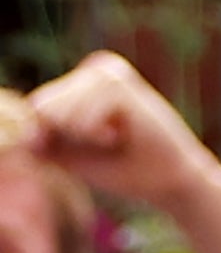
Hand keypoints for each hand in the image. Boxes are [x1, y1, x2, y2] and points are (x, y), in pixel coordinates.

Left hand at [26, 51, 220, 213]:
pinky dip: (95, 135)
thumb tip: (18, 132)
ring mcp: (107, 72)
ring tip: (115, 138)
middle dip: (66, 135)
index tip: (92, 144)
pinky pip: (78, 118)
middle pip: (41, 105)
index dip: (52, 136)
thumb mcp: (69, 154)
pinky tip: (122, 134)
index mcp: (84, 81)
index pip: (37, 105)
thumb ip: (38, 139)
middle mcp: (96, 69)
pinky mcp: (117, 84)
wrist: (170, 183)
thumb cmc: (124, 169)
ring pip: (55, 110)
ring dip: (82, 136)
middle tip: (107, 142)